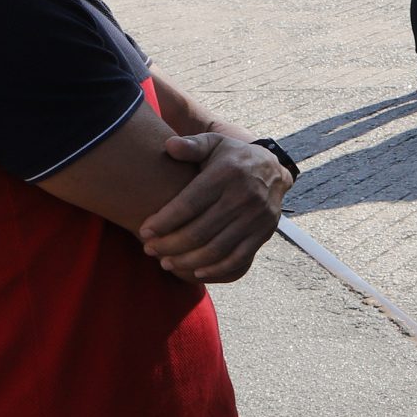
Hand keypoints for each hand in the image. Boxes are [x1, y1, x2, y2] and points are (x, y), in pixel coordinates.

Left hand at [139, 135, 291, 283]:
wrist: (273, 169)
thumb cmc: (231, 158)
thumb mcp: (214, 144)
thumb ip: (192, 145)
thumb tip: (169, 146)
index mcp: (228, 173)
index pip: (190, 203)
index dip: (164, 221)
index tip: (143, 231)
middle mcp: (245, 196)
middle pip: (200, 231)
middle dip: (169, 245)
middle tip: (149, 250)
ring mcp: (257, 218)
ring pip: (216, 249)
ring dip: (187, 261)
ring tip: (165, 262)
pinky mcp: (264, 233)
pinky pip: (238, 259)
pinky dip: (216, 270)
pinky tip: (195, 272)